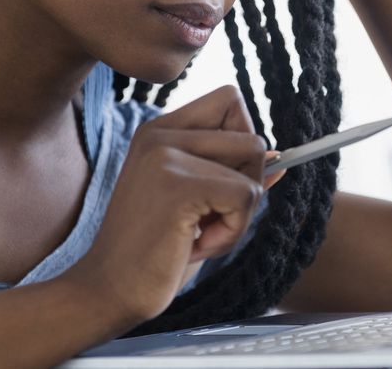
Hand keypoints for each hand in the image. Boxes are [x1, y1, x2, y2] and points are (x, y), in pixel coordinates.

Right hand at [63, 86, 280, 329]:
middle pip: (252, 137)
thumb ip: (233, 175)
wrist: (110, 290)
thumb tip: (281, 158)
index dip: (243, 144)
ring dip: (240, 213)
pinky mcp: (178, 185)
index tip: (219, 184)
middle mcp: (160, 133)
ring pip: (255, 165)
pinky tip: (196, 246)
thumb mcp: (198, 205)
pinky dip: (233, 232)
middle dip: (247, 186)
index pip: (230, 100)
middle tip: (207, 220)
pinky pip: (246, 196)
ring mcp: (166, 155)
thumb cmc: (155, 251)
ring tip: (199, 234)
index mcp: (160, 130)